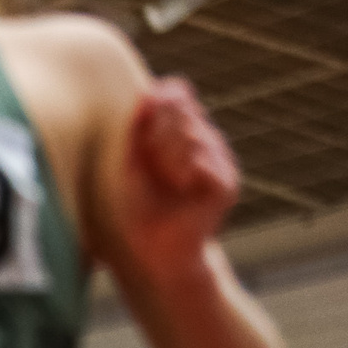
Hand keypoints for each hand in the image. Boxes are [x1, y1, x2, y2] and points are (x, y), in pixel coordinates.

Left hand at [120, 77, 237, 279]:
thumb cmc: (129, 212)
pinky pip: (203, 159)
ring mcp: (215, 160)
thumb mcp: (123, 167)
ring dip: (167, 154)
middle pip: (184, 107)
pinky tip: (177, 187)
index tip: (141, 119)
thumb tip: (143, 95)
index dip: (158, 100)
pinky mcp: (225, 182)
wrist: (151, 255)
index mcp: (173, 133)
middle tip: (148, 161)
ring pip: (194, 132)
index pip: (175, 93)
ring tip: (161, 181)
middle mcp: (198, 141)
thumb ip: (132, 132)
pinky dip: (184, 169)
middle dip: (158, 129)